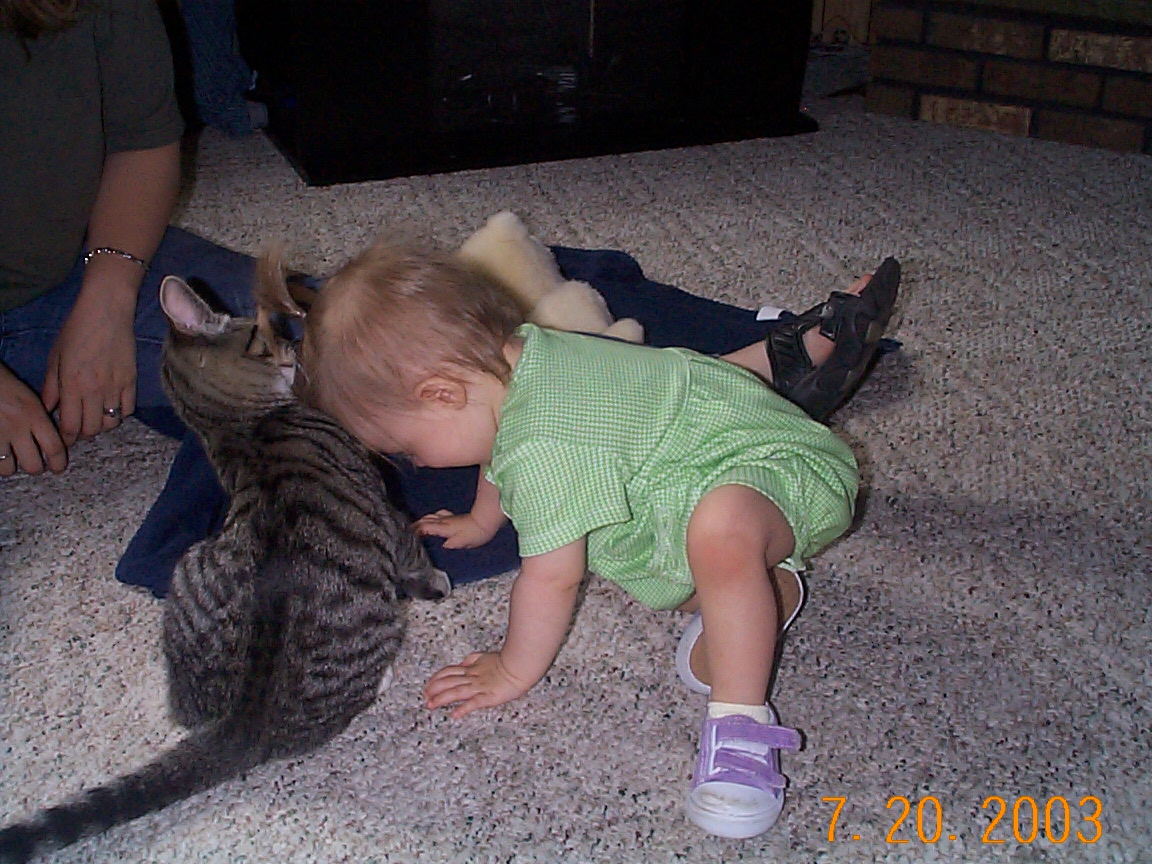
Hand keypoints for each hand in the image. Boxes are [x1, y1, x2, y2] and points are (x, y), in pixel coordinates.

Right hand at [0, 364, 67, 475]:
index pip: (55, 447)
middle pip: (33, 465)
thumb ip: (40, 418)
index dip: (59, 462)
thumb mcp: (28, 397)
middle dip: (36, 468)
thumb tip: (54, 439)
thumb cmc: (2, 383)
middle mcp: (17, 428)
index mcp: (33, 415)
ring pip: (8, 469)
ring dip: (11, 467)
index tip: (58, 467)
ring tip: (11, 460)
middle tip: (35, 465)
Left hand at [40, 283, 136, 445]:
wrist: (107, 312)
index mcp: (72, 385)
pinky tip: (111, 405)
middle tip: (79, 427)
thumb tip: (49, 408)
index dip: (67, 437)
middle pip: (92, 429)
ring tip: (95, 417)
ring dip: (102, 425)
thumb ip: (51, 386)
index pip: (70, 425)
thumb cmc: (77, 330)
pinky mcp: (131, 381)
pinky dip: (119, 413)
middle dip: (83, 433)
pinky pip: (128, 409)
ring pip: (111, 423)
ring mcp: (115, 387)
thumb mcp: (55, 357)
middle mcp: (94, 390)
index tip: (64, 437)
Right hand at [415, 509, 501, 548]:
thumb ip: (452, 543)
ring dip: (422, 520)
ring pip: (432, 516)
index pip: (426, 527)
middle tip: (408, 530)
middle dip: (415, 524)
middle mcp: (445, 520)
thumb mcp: (464, 542)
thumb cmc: (475, 533)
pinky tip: (433, 519)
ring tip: (416, 525)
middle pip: (426, 519)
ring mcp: (449, 517)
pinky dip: (432, 517)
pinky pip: (439, 514)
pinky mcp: (454, 517)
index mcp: (445, 527)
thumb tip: (443, 544)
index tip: (408, 534)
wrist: (485, 521)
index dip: (416, 530)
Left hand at [424, 652, 531, 718]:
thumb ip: (472, 659)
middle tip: (425, 697)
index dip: (436, 678)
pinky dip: (463, 708)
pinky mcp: (489, 697)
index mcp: (472, 669)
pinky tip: (454, 715)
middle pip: (448, 682)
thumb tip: (461, 664)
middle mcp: (473, 678)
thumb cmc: (507, 661)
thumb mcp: (485, 656)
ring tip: (431, 705)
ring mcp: (480, 687)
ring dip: (442, 698)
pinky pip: (473, 703)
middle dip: (434, 689)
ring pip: (456, 692)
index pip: (448, 672)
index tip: (428, 684)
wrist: (521, 665)